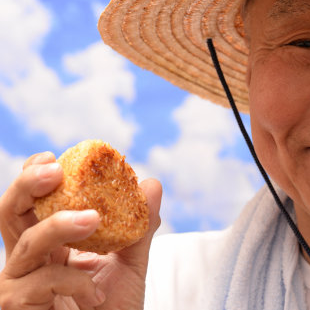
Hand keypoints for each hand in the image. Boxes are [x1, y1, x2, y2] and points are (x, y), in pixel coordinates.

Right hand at [0, 151, 161, 309]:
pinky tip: (95, 295)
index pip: (33, 203)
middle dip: (26, 185)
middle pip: (9, 212)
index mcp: (52, 243)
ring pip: (24, 243)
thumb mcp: (131, 266)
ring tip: (93, 220)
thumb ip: (139, 228)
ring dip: (59, 226)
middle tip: (54, 171)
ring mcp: (19, 285)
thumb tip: (152, 184)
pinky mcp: (16, 307)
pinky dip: (73, 281)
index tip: (56, 157)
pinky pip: (39, 282)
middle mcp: (30, 260)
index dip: (35, 177)